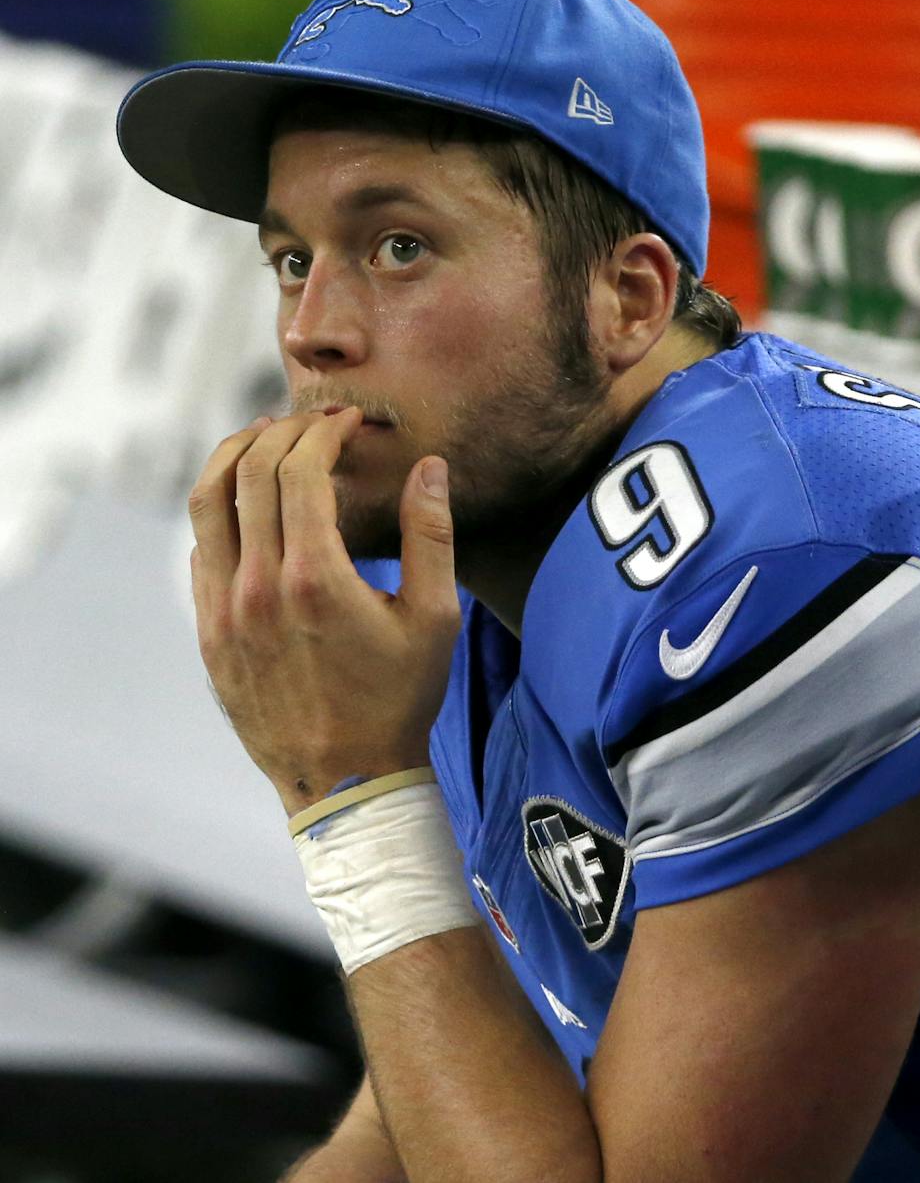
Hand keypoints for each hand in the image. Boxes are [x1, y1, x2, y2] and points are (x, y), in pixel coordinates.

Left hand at [188, 409, 461, 813]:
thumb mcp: (435, 618)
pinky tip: (247, 504)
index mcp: (315, 578)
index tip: (347, 422)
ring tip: (263, 439)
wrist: (346, 781)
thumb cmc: (400, 700)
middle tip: (312, 422)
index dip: (323, 432)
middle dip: (282, 432)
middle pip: (249, 473)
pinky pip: (200, 551)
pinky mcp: (208, 633)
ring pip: (206, 504)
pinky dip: (220, 510)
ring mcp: (222, 612)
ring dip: (233, 457)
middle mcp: (257, 588)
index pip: (299, 470)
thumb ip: (430, 535)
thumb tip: (430, 467)